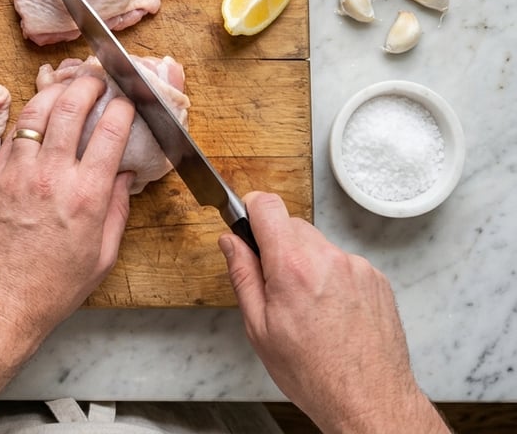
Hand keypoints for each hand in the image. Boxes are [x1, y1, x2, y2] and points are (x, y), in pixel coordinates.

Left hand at [0, 75, 133, 433]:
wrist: (0, 300)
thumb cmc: (54, 286)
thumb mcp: (103, 254)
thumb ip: (117, 208)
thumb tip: (125, 174)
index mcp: (87, 195)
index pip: (109, 131)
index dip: (123, 106)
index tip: (129, 98)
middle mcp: (52, 176)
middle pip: (71, 108)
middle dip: (89, 83)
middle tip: (98, 75)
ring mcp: (19, 172)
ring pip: (37, 112)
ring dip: (56, 89)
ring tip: (69, 81)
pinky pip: (13, 133)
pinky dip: (29, 114)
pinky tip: (39, 109)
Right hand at [220, 192, 448, 433]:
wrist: (368, 400)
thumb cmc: (313, 372)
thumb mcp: (259, 328)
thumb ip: (242, 274)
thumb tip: (230, 242)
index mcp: (292, 266)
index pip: (267, 205)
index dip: (251, 209)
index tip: (247, 223)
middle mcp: (327, 258)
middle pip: (292, 225)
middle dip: (277, 246)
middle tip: (275, 285)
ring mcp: (357, 267)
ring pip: (318, 245)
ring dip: (306, 263)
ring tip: (308, 307)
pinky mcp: (376, 279)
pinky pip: (343, 263)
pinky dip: (332, 278)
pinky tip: (331, 312)